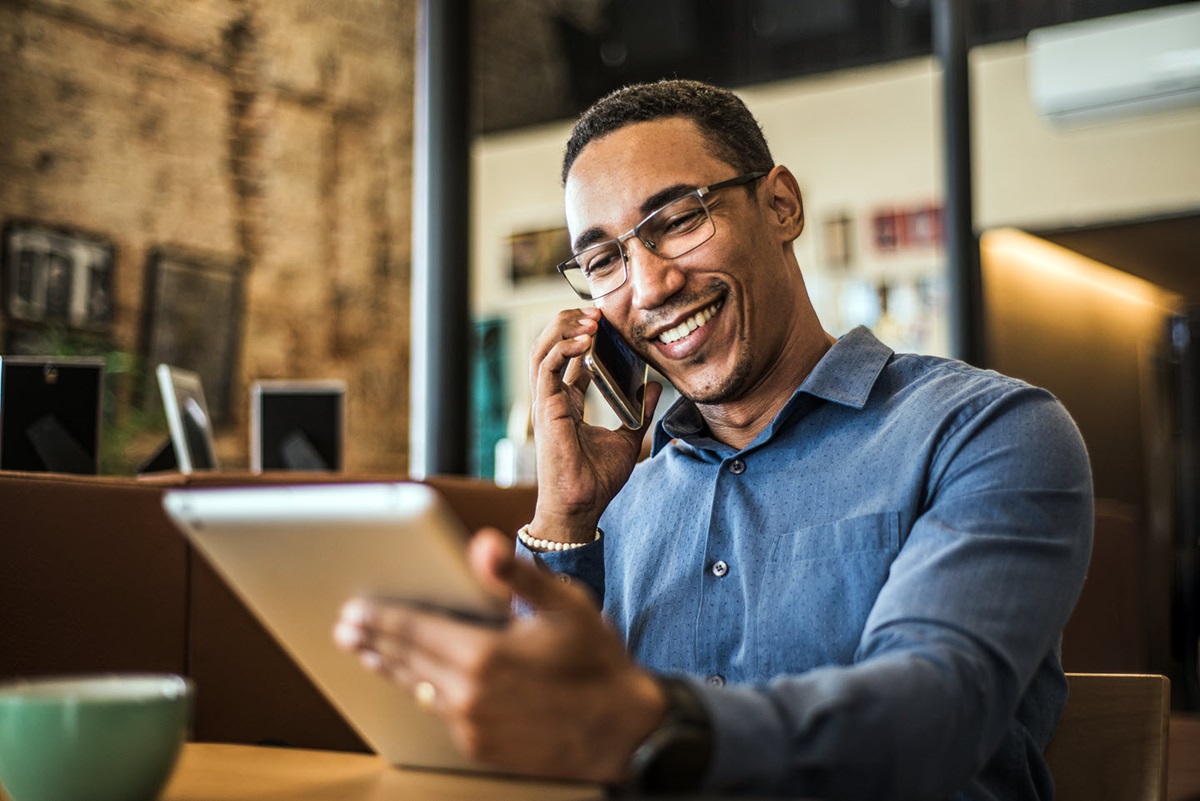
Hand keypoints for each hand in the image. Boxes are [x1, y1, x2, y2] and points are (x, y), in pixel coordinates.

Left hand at [333, 528, 665, 782]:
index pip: (413, 630)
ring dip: (388, 667)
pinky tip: (415, 682)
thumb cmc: (598, 663)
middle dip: (373, 640)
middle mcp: (469, 694)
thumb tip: (481, 543)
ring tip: (367, 652)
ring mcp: (472, 725)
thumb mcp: (566, 605)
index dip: (379, 617)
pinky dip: (420, 692)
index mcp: (484, 654)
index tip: (354, 607)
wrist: (625, 731)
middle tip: (346, 627)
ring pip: (415, 689)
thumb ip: (517, 574)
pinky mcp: (480, 747)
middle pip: (405, 660)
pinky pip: (439, 713)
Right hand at [528, 308, 662, 540]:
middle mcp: (553, 397)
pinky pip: (546, 365)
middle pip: (551, 345)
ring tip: (590, 318)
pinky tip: (585, 339)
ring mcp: (545, 401)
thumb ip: (638, 410)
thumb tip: (654, 387)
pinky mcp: (544, 408)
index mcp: (568, 402)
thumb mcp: (628, 437)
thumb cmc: (597, 480)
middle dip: (572, 322)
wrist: (583, 505)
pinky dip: (563, 347)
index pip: (568, 357)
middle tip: (599, 312)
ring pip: (542, 348)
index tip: (606, 321)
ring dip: (565, 327)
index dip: (584, 334)